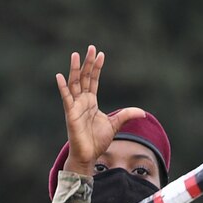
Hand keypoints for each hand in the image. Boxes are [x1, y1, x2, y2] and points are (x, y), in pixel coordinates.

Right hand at [55, 46, 146, 175]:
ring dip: (75, 69)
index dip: (96, 67)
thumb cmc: (97, 141)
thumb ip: (126, 115)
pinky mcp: (71, 114)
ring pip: (74, 84)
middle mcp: (82, 101)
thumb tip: (142, 112)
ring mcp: (75, 107)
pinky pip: (66, 98)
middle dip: (87, 63)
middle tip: (91, 47)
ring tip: (76, 55)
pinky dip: (62, 87)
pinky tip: (59, 76)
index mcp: (91, 102)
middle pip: (84, 78)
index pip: (93, 80)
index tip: (100, 54)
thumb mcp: (115, 124)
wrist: (88, 155)